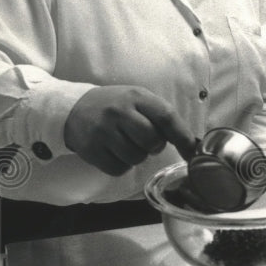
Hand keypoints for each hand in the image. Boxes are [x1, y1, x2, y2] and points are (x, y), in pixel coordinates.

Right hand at [64, 86, 196, 175]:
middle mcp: (119, 112)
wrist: (74, 109)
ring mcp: (103, 131)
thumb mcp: (138, 100)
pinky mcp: (90, 149)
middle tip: (145, 140)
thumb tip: (191, 144)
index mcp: (136, 97)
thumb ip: (162, 116)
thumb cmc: (115, 106)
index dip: (182, 136)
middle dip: (155, 146)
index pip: (166, 116)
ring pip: (136, 158)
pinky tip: (114, 152)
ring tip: (126, 143)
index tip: (191, 151)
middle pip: (153, 141)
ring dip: (137, 156)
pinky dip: (122, 165)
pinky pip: (118, 169)